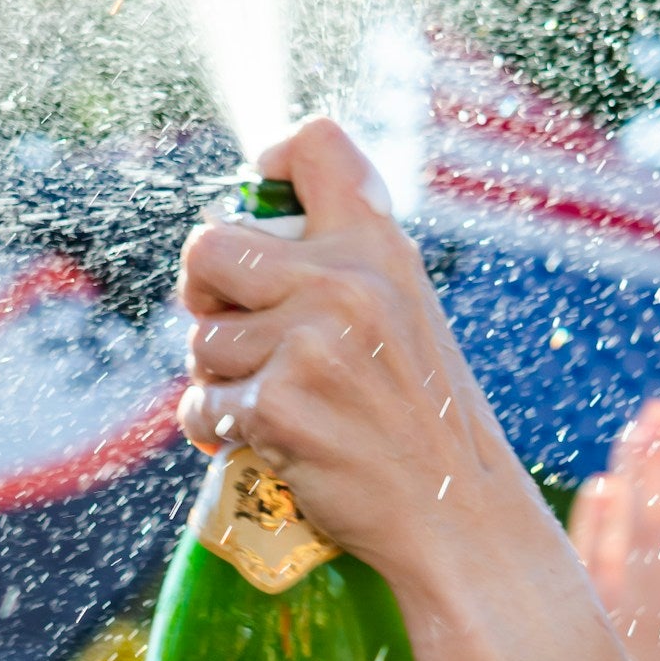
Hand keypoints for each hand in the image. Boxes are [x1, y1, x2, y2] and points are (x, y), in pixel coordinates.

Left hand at [176, 119, 544, 601]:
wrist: (458, 517)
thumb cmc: (428, 427)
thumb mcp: (410, 320)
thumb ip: (347, 275)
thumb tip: (243, 246)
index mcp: (380, 248)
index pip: (314, 143)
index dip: (268, 162)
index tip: (260, 208)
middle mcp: (344, 282)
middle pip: (210, 243)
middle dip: (204, 291)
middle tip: (233, 330)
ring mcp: (308, 343)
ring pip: (201, 339)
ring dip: (217, 376)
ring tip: (270, 404)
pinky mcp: (277, 406)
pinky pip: (200, 404)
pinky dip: (217, 429)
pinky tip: (260, 443)